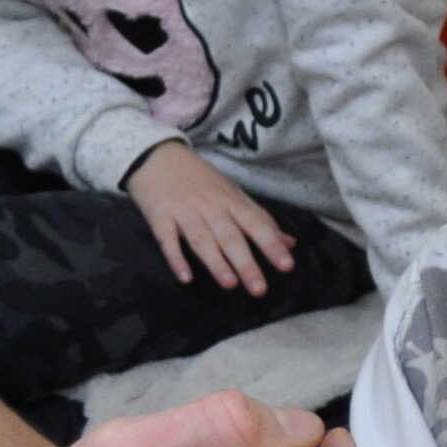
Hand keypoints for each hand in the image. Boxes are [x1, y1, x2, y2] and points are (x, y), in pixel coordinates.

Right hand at [127, 142, 295, 296]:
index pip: (257, 225)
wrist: (157, 156)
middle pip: (231, 237)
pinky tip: (185, 278)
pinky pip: (167, 239)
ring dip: (216, 262)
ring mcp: (184, 212)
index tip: (287, 266)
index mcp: (232, 201)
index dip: (272, 245)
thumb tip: (289, 243)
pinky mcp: (160, 217)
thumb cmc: (201, 180)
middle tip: (260, 289)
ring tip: (230, 284)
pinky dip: (176, 258)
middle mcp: (211, 207)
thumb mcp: (233, 194)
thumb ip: (259, 220)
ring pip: (202, 240)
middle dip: (246, 263)